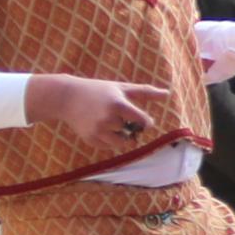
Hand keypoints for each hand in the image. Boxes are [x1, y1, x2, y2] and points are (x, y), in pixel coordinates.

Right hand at [29, 75, 163, 142]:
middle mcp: (108, 119)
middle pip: (132, 132)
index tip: (140, 119)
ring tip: (112, 124)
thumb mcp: (121, 88)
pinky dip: (109, 140)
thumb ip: (145, 92)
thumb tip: (167, 94)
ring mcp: (98, 130)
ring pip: (122, 143)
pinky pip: (109, 146)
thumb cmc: (98, 90)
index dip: (145, 122)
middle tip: (118, 117)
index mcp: (118, 105)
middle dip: (130, 127)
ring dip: (121, 136)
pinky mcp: (90, 139)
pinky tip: (100, 128)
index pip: (143, 121)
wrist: (66, 97)